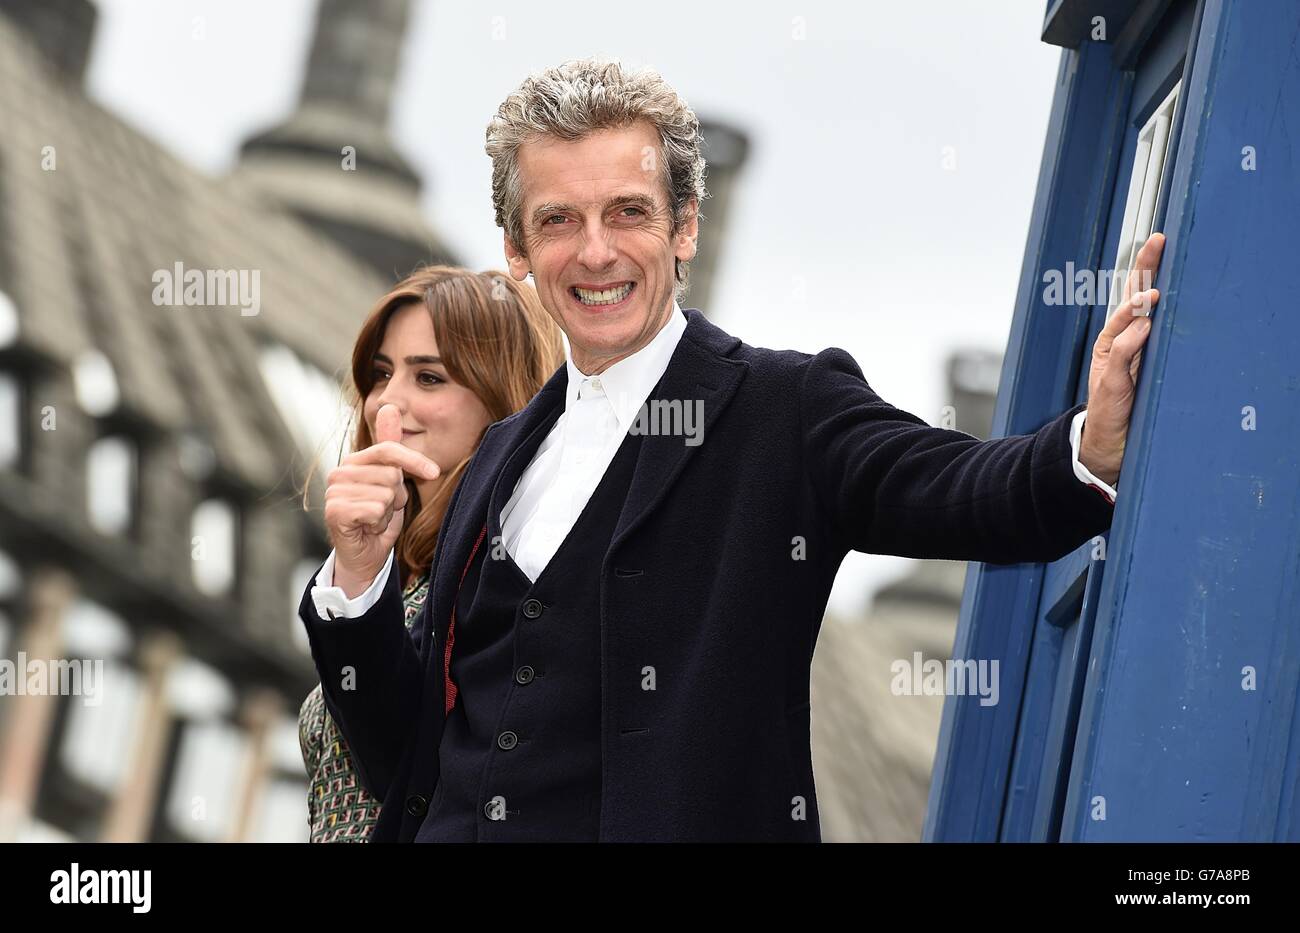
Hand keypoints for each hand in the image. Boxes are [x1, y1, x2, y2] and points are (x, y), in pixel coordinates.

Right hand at [323, 404, 439, 597]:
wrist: (364, 554)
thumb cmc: (378, 517)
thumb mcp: (392, 480)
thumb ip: (390, 446)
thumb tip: (389, 406)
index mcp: (354, 461)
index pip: (389, 450)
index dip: (415, 461)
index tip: (434, 472)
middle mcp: (340, 472)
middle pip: (391, 474)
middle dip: (397, 496)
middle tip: (384, 508)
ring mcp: (334, 491)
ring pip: (386, 493)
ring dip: (388, 511)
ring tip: (375, 518)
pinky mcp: (334, 511)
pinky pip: (375, 509)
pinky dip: (378, 522)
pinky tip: (368, 527)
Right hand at [1081, 232, 1165, 485]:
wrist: (1107, 438)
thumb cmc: (1128, 402)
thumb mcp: (1143, 367)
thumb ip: (1147, 342)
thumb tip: (1155, 316)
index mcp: (1125, 335)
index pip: (1137, 293)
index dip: (1147, 267)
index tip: (1160, 240)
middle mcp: (1116, 342)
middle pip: (1128, 299)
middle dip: (1142, 271)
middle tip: (1155, 245)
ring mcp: (1112, 360)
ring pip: (1123, 324)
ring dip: (1136, 306)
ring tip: (1152, 293)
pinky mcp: (1111, 380)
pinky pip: (1120, 355)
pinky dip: (1131, 340)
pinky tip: (1144, 327)